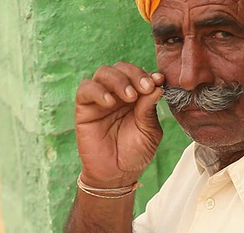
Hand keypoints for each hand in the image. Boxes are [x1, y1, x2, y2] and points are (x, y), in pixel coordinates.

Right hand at [74, 61, 164, 187]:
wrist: (116, 174)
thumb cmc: (135, 152)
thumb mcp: (149, 130)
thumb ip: (149, 108)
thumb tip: (157, 84)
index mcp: (137, 95)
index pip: (140, 74)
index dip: (148, 74)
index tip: (158, 80)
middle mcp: (117, 93)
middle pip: (121, 68)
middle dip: (135, 74)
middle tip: (144, 87)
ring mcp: (100, 98)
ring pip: (104, 72)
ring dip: (119, 80)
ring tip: (130, 96)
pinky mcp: (84, 107)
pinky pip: (86, 88)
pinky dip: (98, 90)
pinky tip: (110, 102)